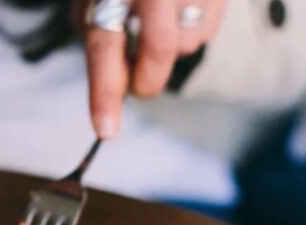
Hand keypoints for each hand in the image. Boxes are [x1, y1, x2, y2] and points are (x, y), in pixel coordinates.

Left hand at [84, 0, 225, 137]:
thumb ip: (99, 36)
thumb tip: (114, 88)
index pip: (103, 44)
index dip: (104, 90)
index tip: (106, 130)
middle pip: (160, 47)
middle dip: (148, 78)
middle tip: (139, 86)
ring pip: (188, 40)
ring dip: (170, 47)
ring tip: (156, 19)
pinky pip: (207, 27)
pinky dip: (190, 30)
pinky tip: (178, 8)